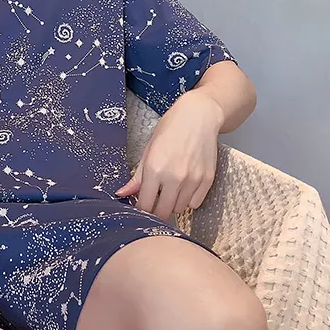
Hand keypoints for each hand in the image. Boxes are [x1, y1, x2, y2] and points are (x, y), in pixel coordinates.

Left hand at [116, 91, 223, 219]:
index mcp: (154, 169)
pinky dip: (188, 200)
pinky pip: (195, 203)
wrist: (198, 117)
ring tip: (170, 189)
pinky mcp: (207, 180)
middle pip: (163, 212)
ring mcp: (193, 180)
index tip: (142, 204)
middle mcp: (174, 178)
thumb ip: (137, 177)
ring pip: (179, 209)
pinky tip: (184, 187)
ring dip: (173, 204)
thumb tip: (122, 194)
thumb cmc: (170, 129)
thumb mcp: (148, 150)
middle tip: (155, 200)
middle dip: (157, 210)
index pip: (146, 205)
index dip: (142, 208)